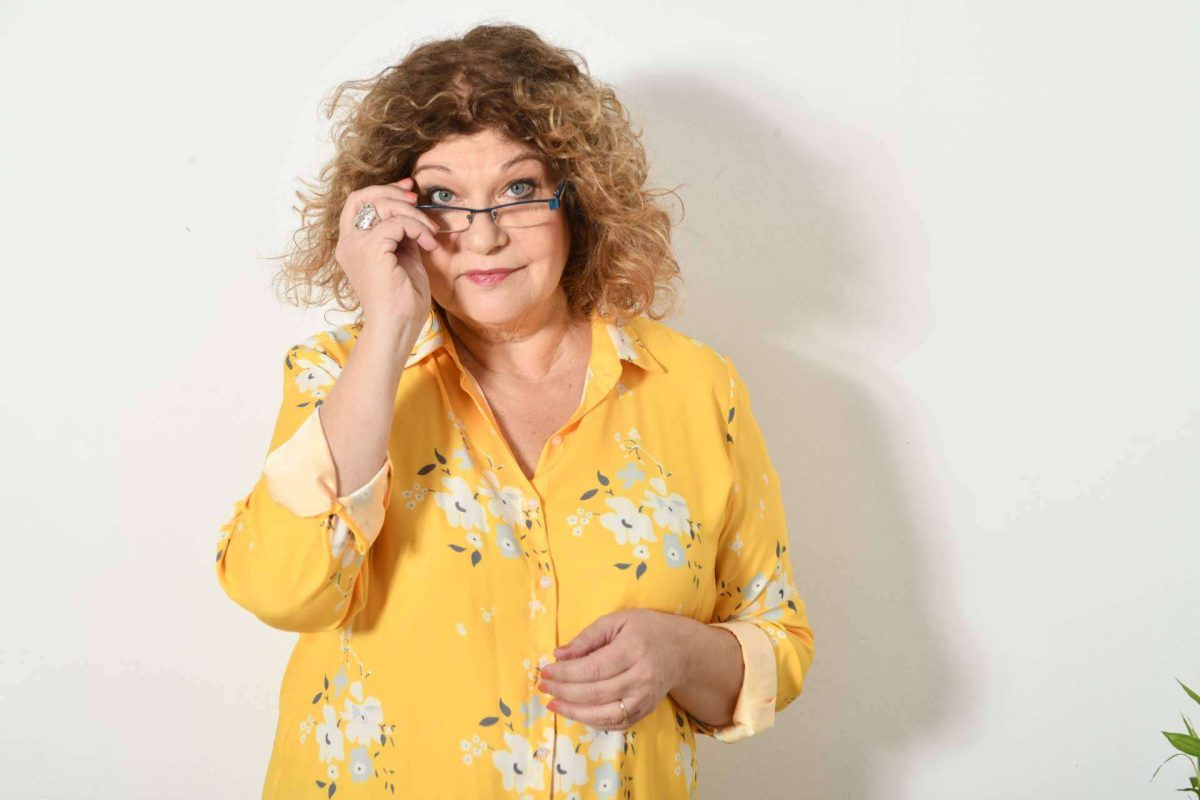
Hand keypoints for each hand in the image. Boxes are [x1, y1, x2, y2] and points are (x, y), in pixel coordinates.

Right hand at [334, 176, 440, 331]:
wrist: (397, 328)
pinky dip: (417, 227)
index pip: (358, 204)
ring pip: (382, 206)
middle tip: (417, 199)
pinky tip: (428, 244)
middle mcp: (348, 243)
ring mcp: (355, 245)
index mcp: (352, 246)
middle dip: (392, 191)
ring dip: (413, 214)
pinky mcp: (370, 249)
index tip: (409, 190)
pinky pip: (396, 222)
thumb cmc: (402, 302)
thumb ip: (403, 235)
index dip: (383, 190)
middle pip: (361, 197)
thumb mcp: (404, 258)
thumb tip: (414, 214)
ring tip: (430, 232)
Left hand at [536, 609, 694, 730]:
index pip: (593, 668)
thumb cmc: (646, 630)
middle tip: (543, 687)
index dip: (566, 673)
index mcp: (634, 650)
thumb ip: (587, 637)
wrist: (681, 650)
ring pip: (603, 714)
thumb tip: (559, 655)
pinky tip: (575, 712)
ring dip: (573, 712)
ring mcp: (644, 699)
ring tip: (552, 704)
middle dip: (564, 692)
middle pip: (595, 693)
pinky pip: (613, 723)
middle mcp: (641, 678)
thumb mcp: (617, 621)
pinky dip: (591, 720)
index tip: (546, 671)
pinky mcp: (644, 712)